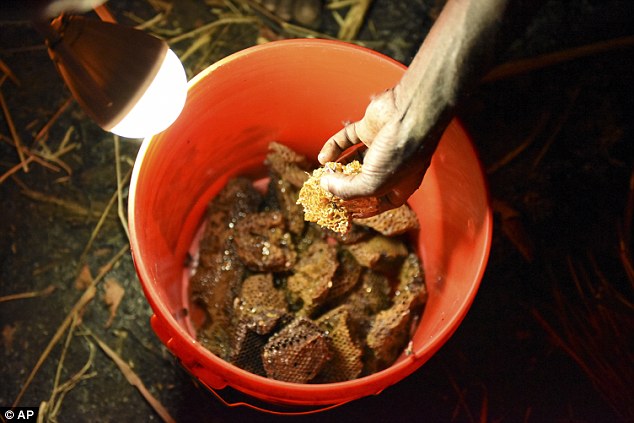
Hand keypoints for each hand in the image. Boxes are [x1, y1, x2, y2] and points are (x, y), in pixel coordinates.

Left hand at [317, 89, 432, 217]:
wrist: (410, 113)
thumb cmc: (399, 154)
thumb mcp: (372, 183)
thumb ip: (347, 189)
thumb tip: (325, 187)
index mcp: (401, 184)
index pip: (382, 202)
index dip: (365, 209)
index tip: (347, 213)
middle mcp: (391, 166)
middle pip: (363, 181)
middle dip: (345, 186)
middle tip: (326, 191)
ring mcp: (380, 145)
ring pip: (353, 159)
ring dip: (337, 167)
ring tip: (322, 174)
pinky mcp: (369, 127)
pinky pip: (347, 139)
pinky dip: (334, 147)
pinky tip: (322, 157)